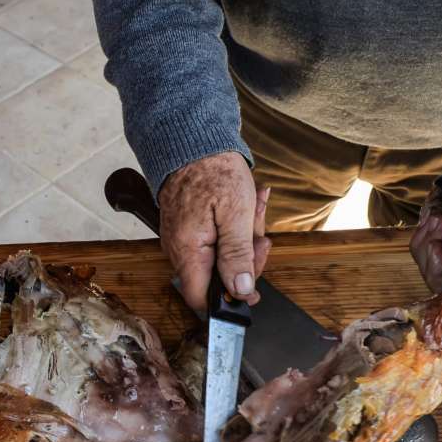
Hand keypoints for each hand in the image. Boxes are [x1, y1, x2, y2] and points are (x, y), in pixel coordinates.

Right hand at [158, 152, 270, 311]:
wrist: (195, 140)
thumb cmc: (214, 172)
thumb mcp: (237, 215)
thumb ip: (238, 256)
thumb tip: (240, 291)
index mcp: (188, 252)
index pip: (202, 300)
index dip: (229, 300)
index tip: (252, 290)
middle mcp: (180, 251)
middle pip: (216, 279)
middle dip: (246, 259)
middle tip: (261, 237)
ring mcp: (183, 240)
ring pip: (220, 258)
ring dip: (244, 239)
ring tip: (255, 209)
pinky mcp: (190, 229)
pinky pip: (215, 240)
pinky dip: (234, 228)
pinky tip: (247, 207)